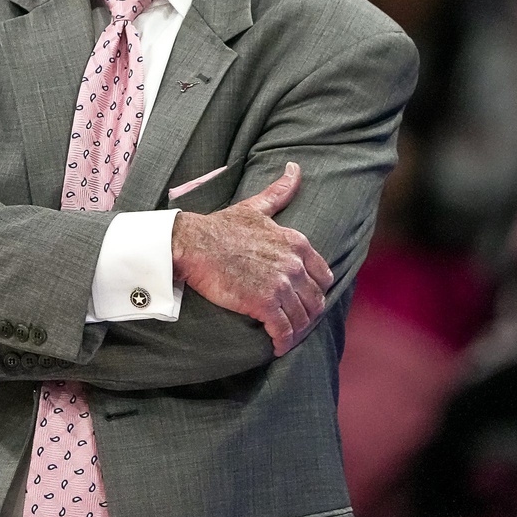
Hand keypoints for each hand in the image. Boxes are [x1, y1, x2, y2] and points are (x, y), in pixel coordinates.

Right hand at [170, 162, 333, 355]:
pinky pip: (284, 330)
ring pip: (302, 318)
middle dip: (307, 313)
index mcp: (296, 243)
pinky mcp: (265, 304)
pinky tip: (277, 348)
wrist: (193, 243)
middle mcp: (294, 264)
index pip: (323, 276)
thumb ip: (280, 192)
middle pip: (315, 300)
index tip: (305, 299)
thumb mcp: (256, 207)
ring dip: (296, 331)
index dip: (315, 290)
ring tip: (286, 337)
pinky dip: (283, 342)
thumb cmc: (221, 226)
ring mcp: (281, 285)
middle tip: (295, 322)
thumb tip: (295, 169)